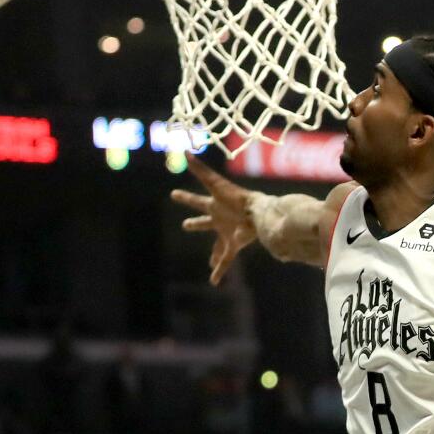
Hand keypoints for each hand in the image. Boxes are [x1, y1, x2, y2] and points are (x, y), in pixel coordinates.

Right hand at [171, 155, 259, 285]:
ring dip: (213, 255)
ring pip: (217, 246)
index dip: (185, 198)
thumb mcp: (215, 184)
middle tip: (186, 225)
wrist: (259, 213)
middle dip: (195, 223)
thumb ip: (201, 169)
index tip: (174, 194)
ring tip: (210, 264)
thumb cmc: (237, 198)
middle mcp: (220, 219)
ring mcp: (227, 233)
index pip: (196, 200)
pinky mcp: (234, 245)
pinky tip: (214, 282)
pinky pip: (226, 261)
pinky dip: (220, 271)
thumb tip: (185, 152)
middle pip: (204, 222)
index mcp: (214, 205)